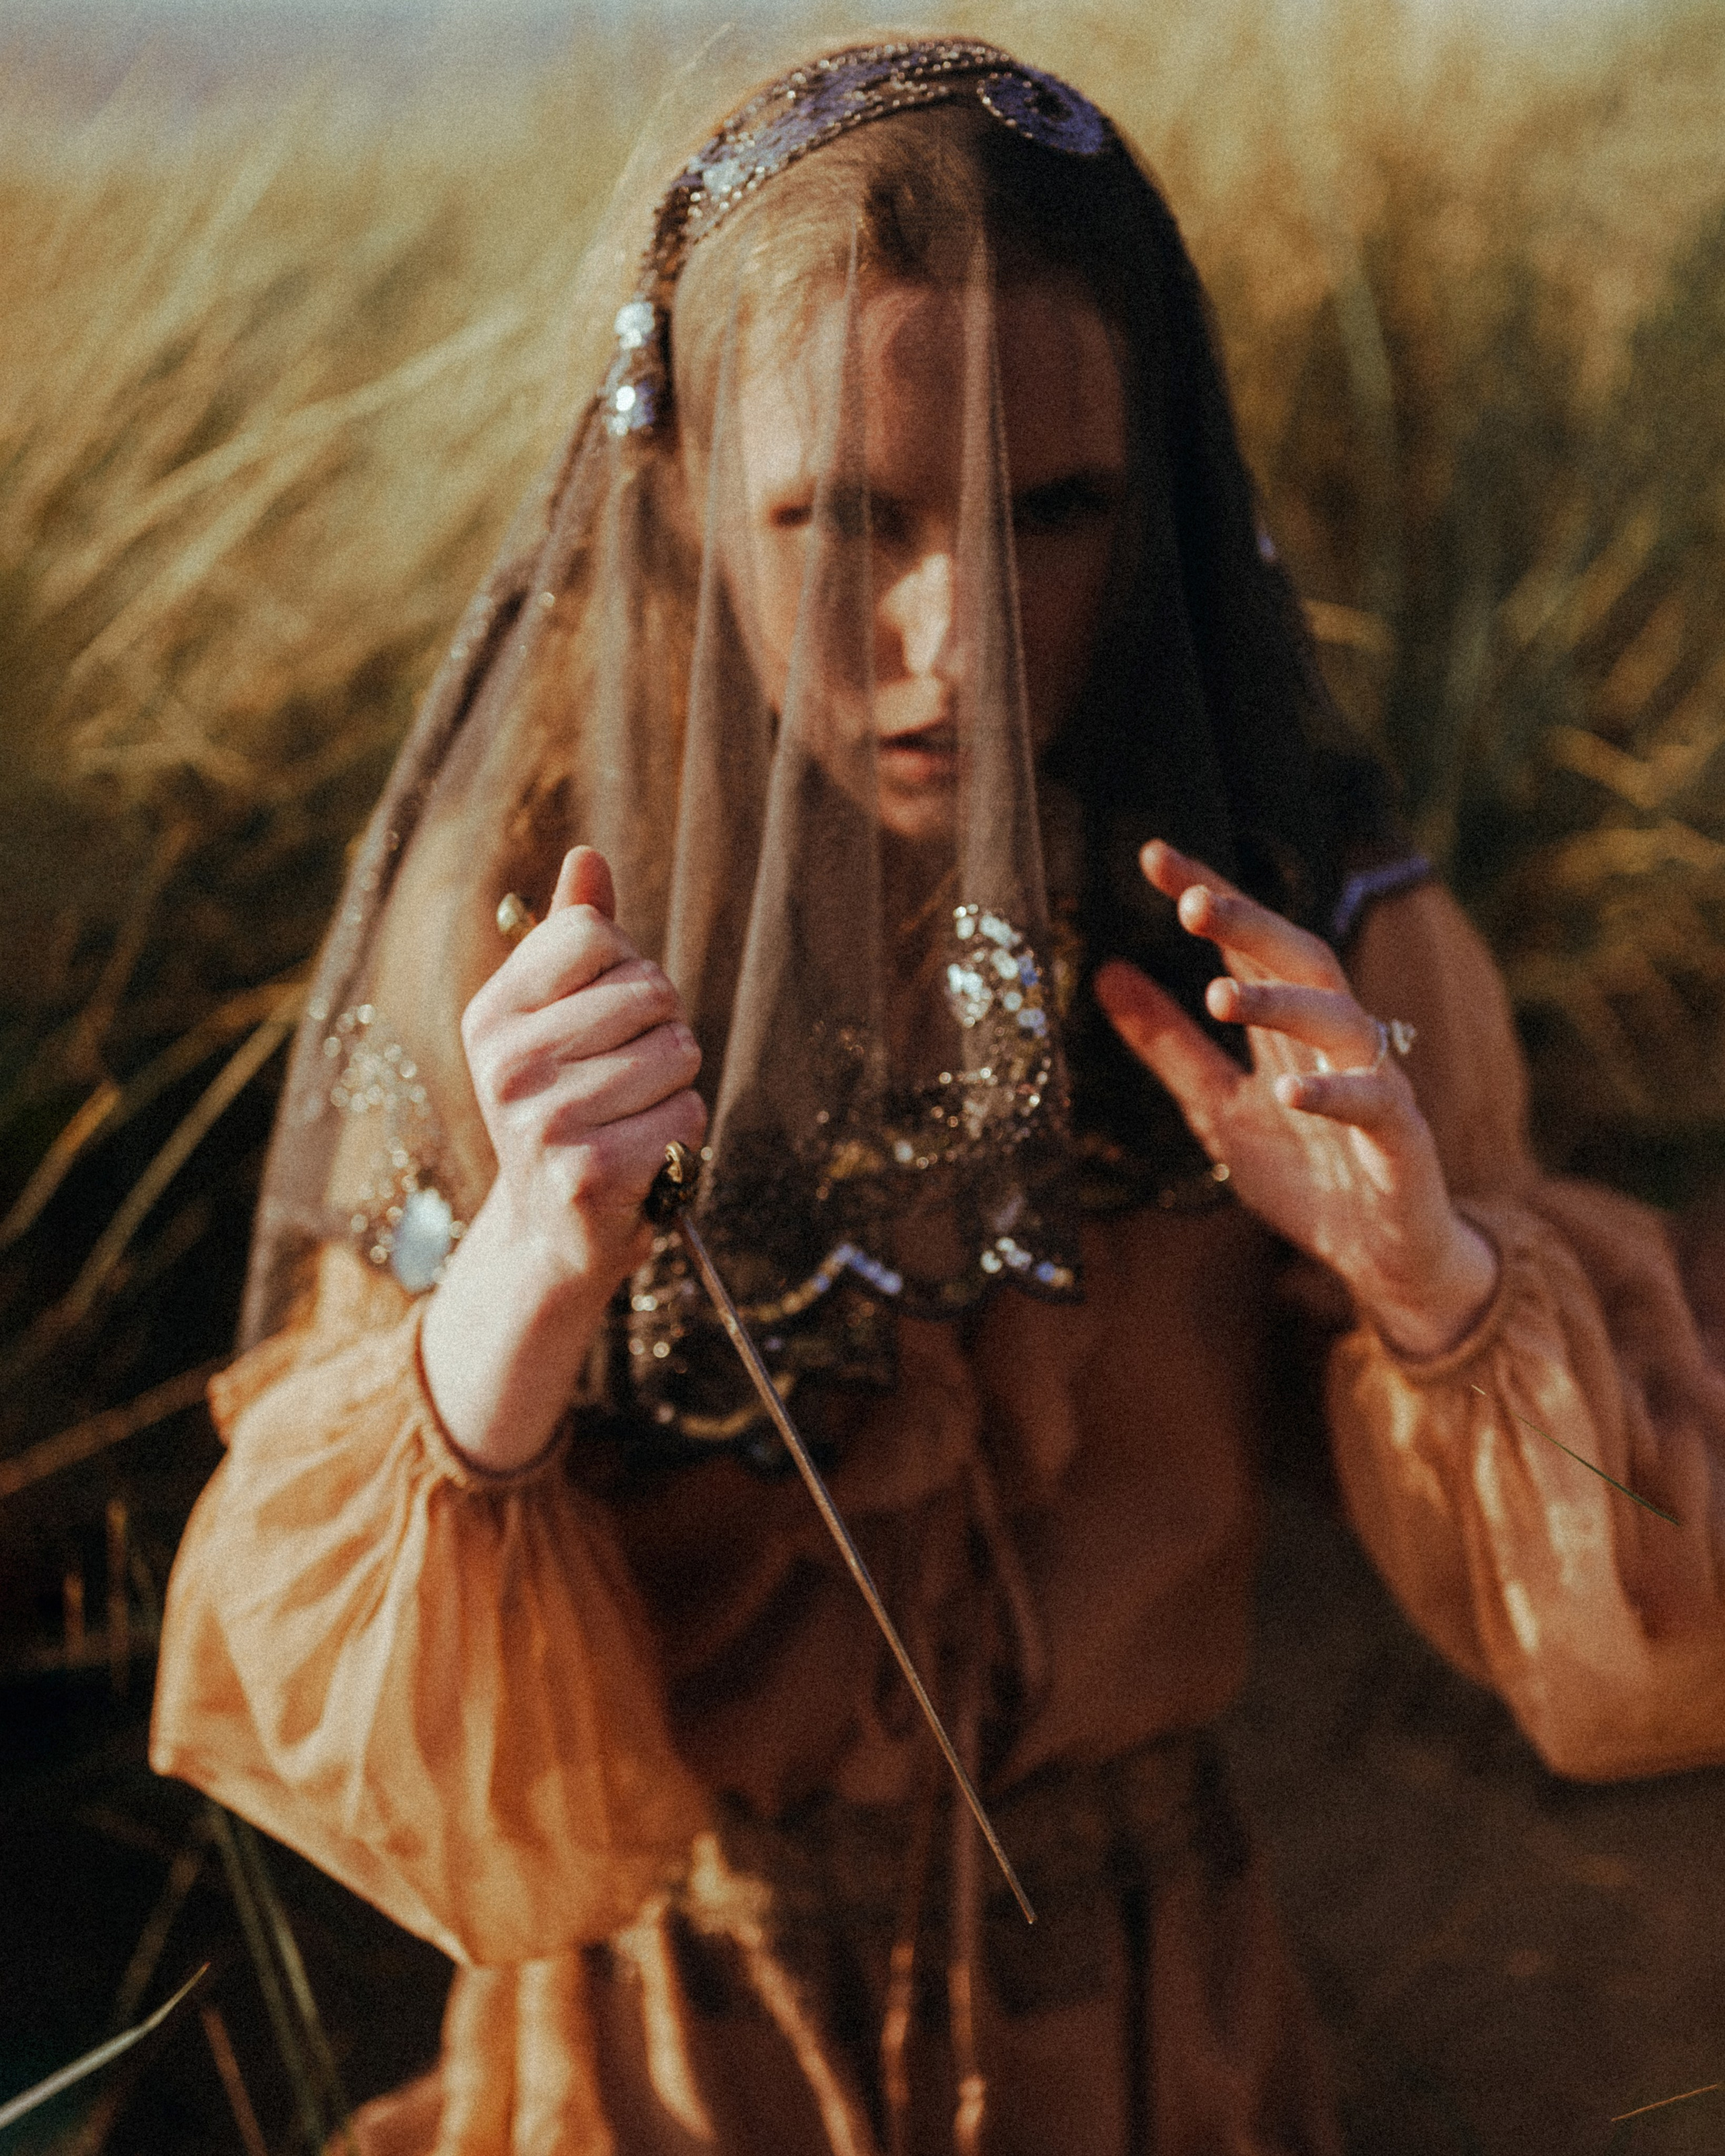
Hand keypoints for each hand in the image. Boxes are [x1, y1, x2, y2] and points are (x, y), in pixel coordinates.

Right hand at [421, 846, 705, 1467]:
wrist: (553, 1236)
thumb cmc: (570, 1111)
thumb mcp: (561, 1021)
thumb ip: (575, 940)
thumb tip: (588, 855)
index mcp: (492, 1012)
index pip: (595, 932)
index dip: (627, 970)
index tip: (606, 1022)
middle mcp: (503, 1062)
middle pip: (652, 991)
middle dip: (664, 1033)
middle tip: (624, 1084)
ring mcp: (540, 1119)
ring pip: (679, 1052)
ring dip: (677, 1088)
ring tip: (632, 1121)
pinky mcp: (586, 1171)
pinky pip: (688, 1115)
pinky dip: (684, 1139)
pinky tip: (643, 1161)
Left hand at [1094, 841, 1496, 1358]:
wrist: (1381, 1255)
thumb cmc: (1307, 1172)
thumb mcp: (1217, 1106)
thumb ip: (1168, 1045)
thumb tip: (1105, 973)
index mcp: (1289, 1026)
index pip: (1247, 944)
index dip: (1209, 895)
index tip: (1153, 856)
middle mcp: (1337, 1039)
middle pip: (1302, 958)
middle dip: (1251, 923)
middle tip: (1192, 902)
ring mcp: (1375, 1082)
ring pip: (1340, 1019)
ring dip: (1281, 1003)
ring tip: (1219, 995)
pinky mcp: (1401, 1137)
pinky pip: (1375, 1103)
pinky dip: (1334, 1094)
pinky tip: (1289, 1090)